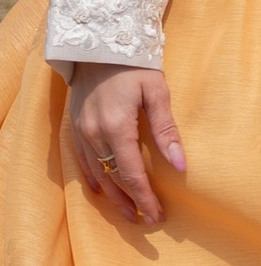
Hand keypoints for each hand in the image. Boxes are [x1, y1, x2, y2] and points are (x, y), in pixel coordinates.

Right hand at [67, 63, 186, 224]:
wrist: (99, 46)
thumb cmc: (135, 66)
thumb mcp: (157, 92)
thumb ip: (167, 129)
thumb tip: (180, 165)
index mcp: (116, 127)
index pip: (132, 173)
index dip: (145, 197)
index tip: (158, 215)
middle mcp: (94, 135)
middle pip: (113, 178)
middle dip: (131, 201)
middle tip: (148, 219)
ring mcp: (81, 132)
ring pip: (97, 174)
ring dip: (113, 195)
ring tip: (128, 213)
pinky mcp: (76, 127)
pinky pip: (83, 162)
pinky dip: (94, 179)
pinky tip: (103, 191)